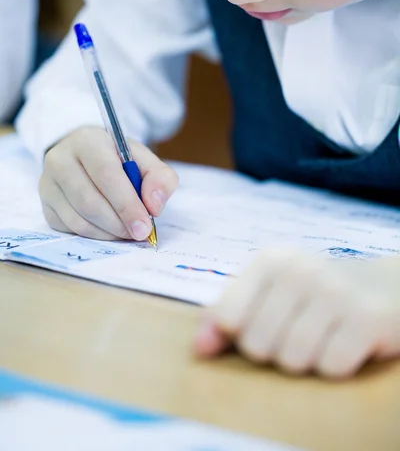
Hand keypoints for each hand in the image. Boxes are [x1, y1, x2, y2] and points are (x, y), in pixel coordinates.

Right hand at [39, 126, 177, 240]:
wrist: (84, 155)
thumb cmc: (117, 158)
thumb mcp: (144, 159)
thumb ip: (160, 178)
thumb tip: (154, 206)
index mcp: (87, 141)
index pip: (105, 174)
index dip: (126, 204)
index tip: (145, 226)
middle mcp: (60, 160)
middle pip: (89, 201)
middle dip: (119, 223)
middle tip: (140, 232)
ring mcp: (47, 184)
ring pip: (80, 220)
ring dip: (109, 232)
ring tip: (128, 230)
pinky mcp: (46, 206)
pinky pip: (72, 229)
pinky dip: (97, 236)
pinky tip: (111, 229)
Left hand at [194, 249, 399, 377]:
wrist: (382, 285)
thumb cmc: (311, 295)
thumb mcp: (266, 294)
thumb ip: (225, 317)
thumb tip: (199, 349)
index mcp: (269, 260)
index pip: (228, 319)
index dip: (243, 336)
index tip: (264, 324)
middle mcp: (300, 270)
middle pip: (259, 346)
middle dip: (276, 352)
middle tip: (299, 332)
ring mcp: (336, 292)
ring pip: (294, 361)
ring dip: (308, 361)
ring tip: (322, 337)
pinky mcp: (368, 318)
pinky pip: (332, 368)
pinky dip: (337, 366)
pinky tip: (345, 342)